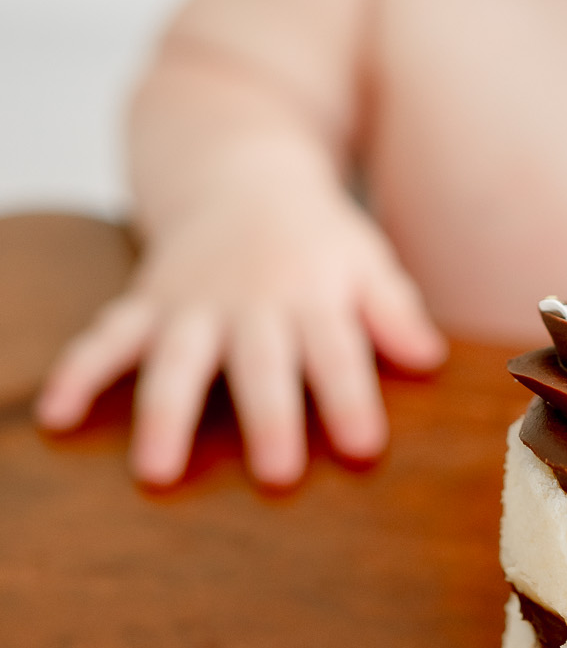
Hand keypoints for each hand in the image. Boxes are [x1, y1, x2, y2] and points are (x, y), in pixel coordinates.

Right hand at [35, 181, 446, 486]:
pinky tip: (57, 417)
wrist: (242, 173)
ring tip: (155, 470)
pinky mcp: (146, 304)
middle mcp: (251, 303)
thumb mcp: (366, 262)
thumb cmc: (315, 239)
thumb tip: (429, 359)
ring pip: (176, 360)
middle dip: (269, 416)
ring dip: (164, 413)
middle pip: (261, 363)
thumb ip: (395, 313)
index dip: (351, 398)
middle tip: (275, 474)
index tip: (364, 447)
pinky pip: (106, 338)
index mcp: (314, 296)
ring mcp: (192, 304)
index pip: (338, 352)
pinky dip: (77, 374)